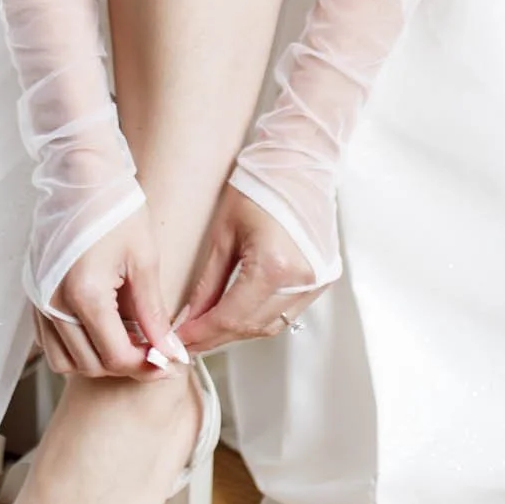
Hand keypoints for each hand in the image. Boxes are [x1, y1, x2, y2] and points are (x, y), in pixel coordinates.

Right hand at [33, 206, 185, 378]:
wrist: (80, 175)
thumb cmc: (114, 208)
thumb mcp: (144, 259)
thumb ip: (154, 313)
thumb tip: (168, 351)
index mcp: (85, 294)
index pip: (116, 357)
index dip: (147, 365)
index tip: (169, 361)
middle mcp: (54, 303)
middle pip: (91, 365)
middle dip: (126, 364)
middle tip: (154, 350)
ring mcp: (40, 300)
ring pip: (66, 361)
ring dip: (98, 360)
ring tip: (128, 339)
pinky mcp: (35, 294)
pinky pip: (50, 341)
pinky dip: (76, 346)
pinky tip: (101, 328)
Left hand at [174, 184, 320, 352]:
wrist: (299, 164)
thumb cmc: (261, 186)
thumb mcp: (224, 235)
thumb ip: (207, 284)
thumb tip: (191, 317)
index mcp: (274, 266)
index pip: (230, 317)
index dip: (202, 333)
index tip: (181, 339)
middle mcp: (300, 280)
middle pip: (251, 327)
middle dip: (216, 337)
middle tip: (190, 338)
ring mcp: (316, 282)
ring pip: (270, 326)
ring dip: (239, 331)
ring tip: (210, 328)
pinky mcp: (323, 280)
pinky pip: (287, 313)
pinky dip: (261, 317)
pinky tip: (240, 314)